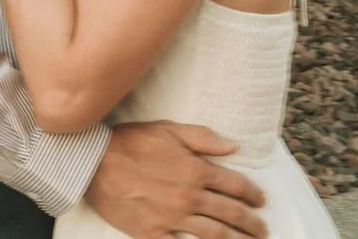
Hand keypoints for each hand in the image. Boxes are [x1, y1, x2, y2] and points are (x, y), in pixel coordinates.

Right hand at [85, 121, 266, 238]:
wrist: (94, 163)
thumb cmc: (131, 142)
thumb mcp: (169, 129)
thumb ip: (203, 138)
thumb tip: (233, 147)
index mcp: (195, 170)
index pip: (235, 185)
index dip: (252, 194)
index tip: (261, 200)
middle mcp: (188, 197)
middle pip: (230, 213)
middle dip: (251, 223)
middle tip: (262, 229)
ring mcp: (172, 218)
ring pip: (214, 234)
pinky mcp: (153, 234)